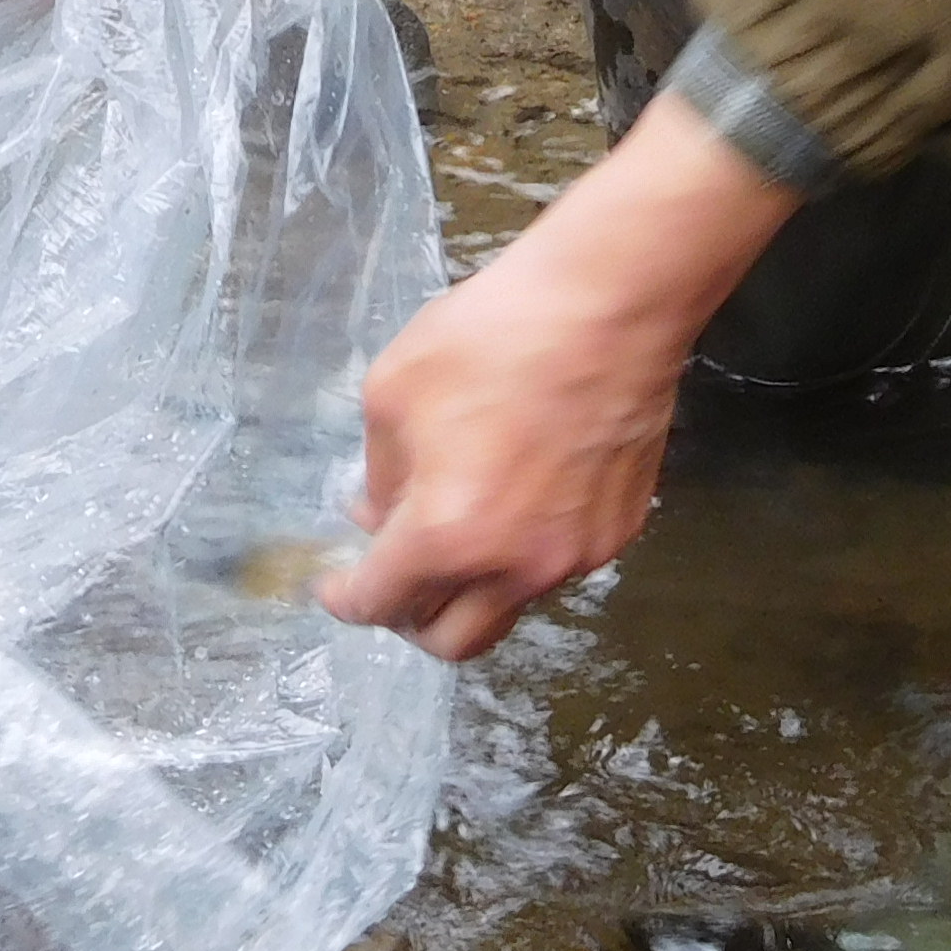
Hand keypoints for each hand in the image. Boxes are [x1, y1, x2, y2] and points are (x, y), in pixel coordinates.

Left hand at [321, 96, 801, 658]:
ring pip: (507, 604)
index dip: (346, 598)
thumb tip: (378, 515)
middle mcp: (515, 567)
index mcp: (446, 535)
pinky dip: (518, 551)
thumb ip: (379, 473)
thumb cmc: (488, 339)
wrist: (605, 308)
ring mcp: (574, 557)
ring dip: (468, 582)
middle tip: (392, 575)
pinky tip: (513, 492)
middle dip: (409, 619)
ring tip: (454, 519)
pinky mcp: (616, 532)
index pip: (382, 602)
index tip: (334, 584)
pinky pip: (553, 566)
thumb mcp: (393, 393)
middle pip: (453, 642)